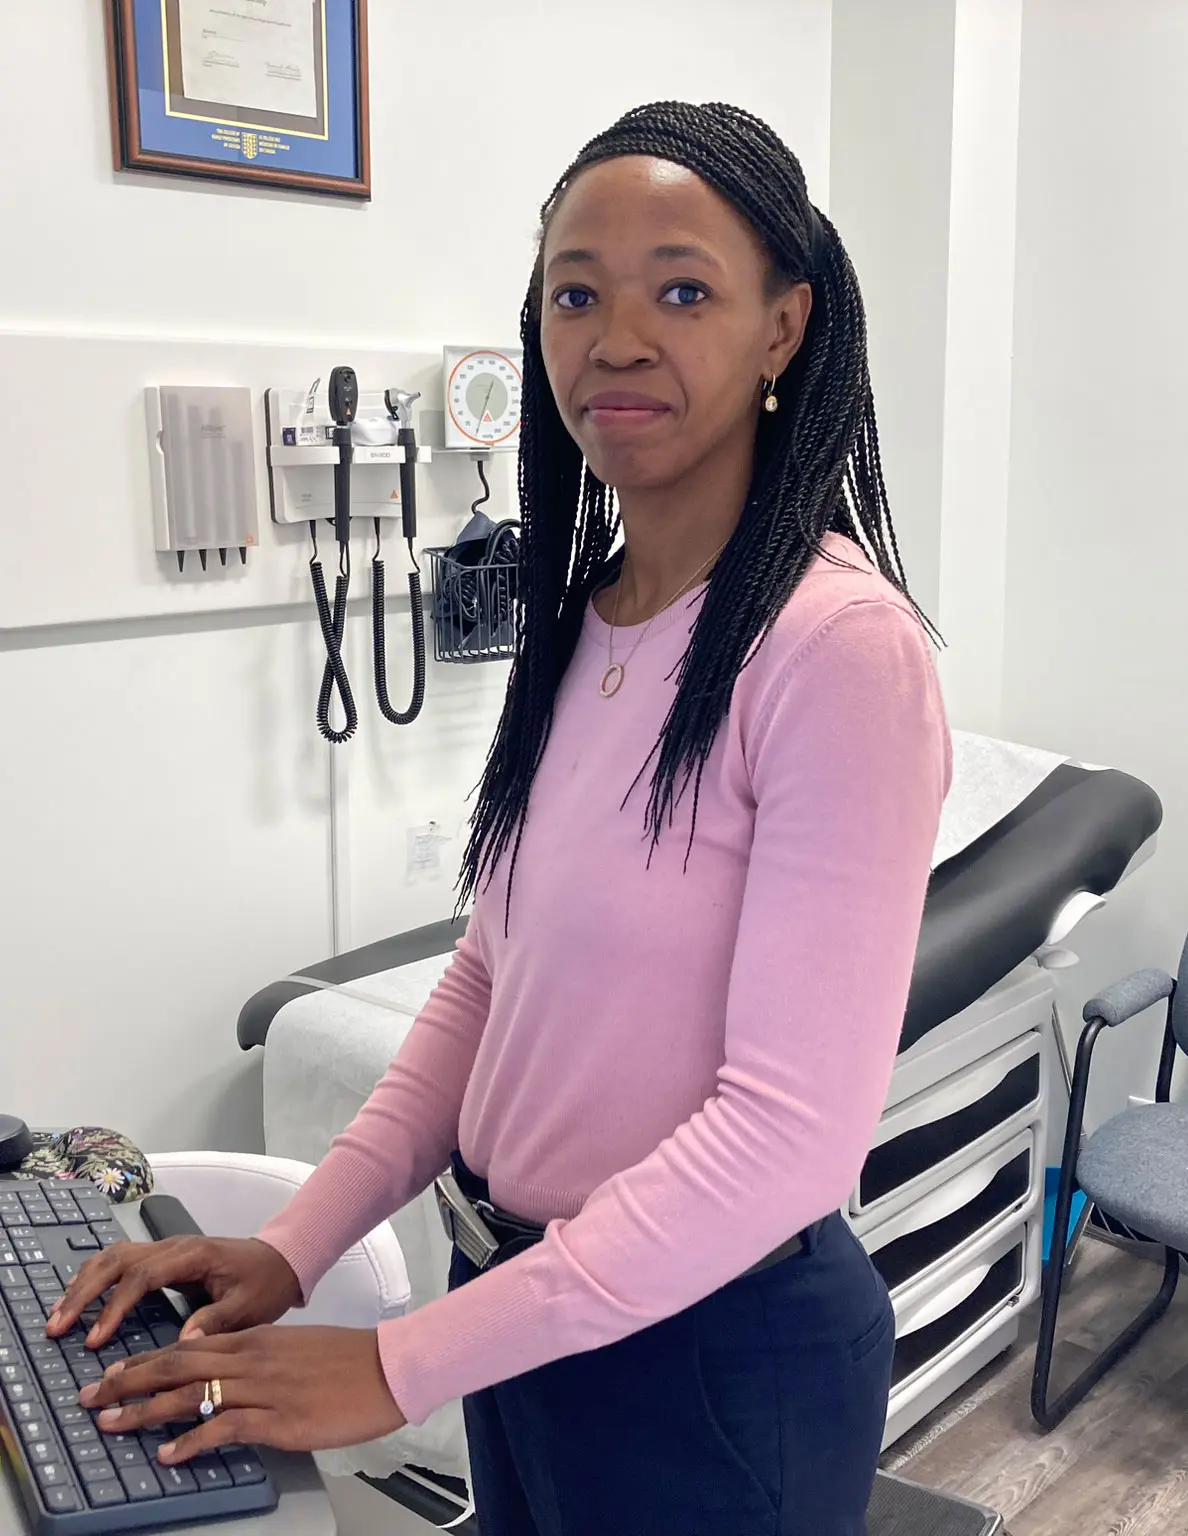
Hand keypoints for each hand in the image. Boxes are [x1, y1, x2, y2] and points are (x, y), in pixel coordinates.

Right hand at [46, 1236, 301, 1347]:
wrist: (281, 1260)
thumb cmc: (266, 1283)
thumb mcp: (249, 1307)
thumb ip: (216, 1321)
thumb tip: (183, 1343)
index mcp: (193, 1256)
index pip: (143, 1275)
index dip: (116, 1306)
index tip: (96, 1338)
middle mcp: (174, 1246)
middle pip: (117, 1259)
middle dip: (84, 1291)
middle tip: (58, 1326)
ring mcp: (166, 1249)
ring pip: (114, 1256)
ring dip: (83, 1283)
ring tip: (58, 1317)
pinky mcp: (163, 1258)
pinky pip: (121, 1261)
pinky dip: (95, 1278)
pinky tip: (79, 1299)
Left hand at [77, 1326, 405, 1461]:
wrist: (386, 1367)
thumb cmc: (346, 1361)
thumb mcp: (294, 1351)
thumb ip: (258, 1361)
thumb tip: (227, 1382)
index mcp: (254, 1340)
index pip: (185, 1345)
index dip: (143, 1361)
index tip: (112, 1373)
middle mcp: (251, 1358)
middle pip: (176, 1364)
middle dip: (129, 1381)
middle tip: (93, 1395)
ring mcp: (263, 1388)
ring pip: (191, 1393)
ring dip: (147, 1410)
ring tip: (113, 1423)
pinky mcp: (279, 1417)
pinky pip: (225, 1427)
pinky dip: (193, 1441)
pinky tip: (171, 1454)